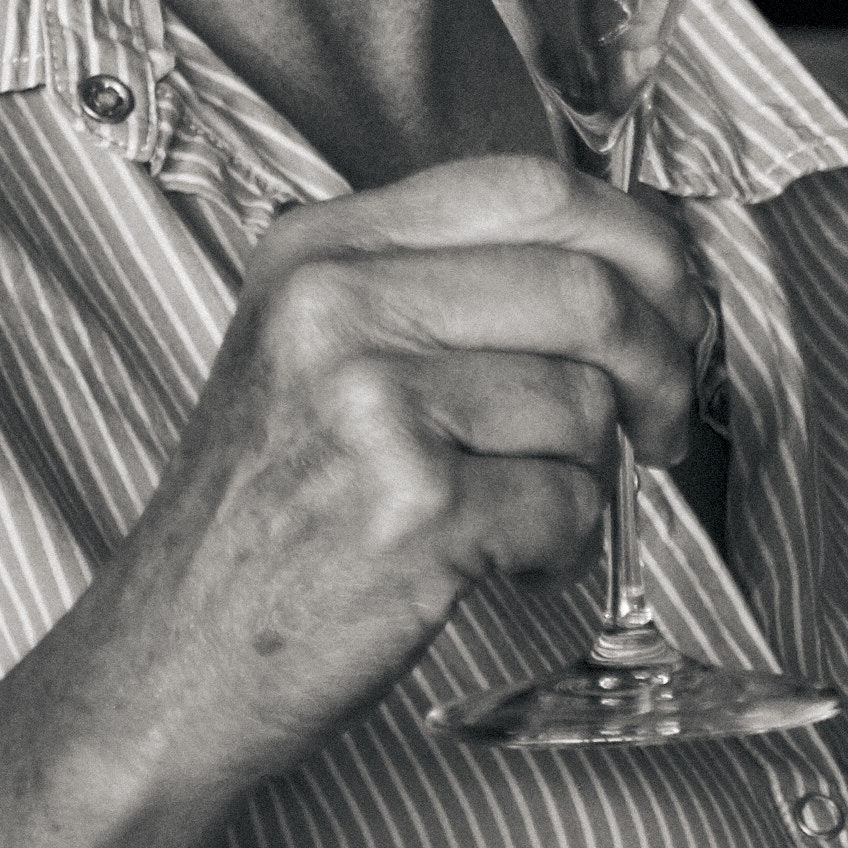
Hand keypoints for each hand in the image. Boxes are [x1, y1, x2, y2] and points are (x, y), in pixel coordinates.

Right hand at [75, 155, 709, 795]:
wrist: (173, 658)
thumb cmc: (270, 515)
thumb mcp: (316, 353)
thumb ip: (445, 288)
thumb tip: (637, 269)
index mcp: (321, 249)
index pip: (532, 188)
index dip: (638, 242)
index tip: (674, 303)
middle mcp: (336, 307)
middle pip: (588, 290)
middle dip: (662, 365)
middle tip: (663, 422)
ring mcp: (371, 405)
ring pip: (586, 406)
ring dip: (590, 474)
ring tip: (519, 507)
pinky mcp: (413, 509)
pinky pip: (570, 506)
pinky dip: (563, 547)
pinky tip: (498, 558)